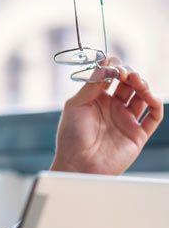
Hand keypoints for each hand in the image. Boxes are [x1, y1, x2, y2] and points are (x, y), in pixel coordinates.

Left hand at [51, 60, 163, 174]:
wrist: (77, 164)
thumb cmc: (71, 137)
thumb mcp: (76, 105)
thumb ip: (92, 85)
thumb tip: (105, 63)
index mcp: (96, 100)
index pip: (111, 77)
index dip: (113, 68)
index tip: (112, 63)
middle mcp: (112, 108)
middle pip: (129, 84)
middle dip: (129, 74)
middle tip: (125, 73)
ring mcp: (126, 120)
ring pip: (143, 96)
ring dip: (143, 85)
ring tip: (136, 80)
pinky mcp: (137, 134)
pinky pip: (153, 116)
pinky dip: (156, 104)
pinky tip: (149, 96)